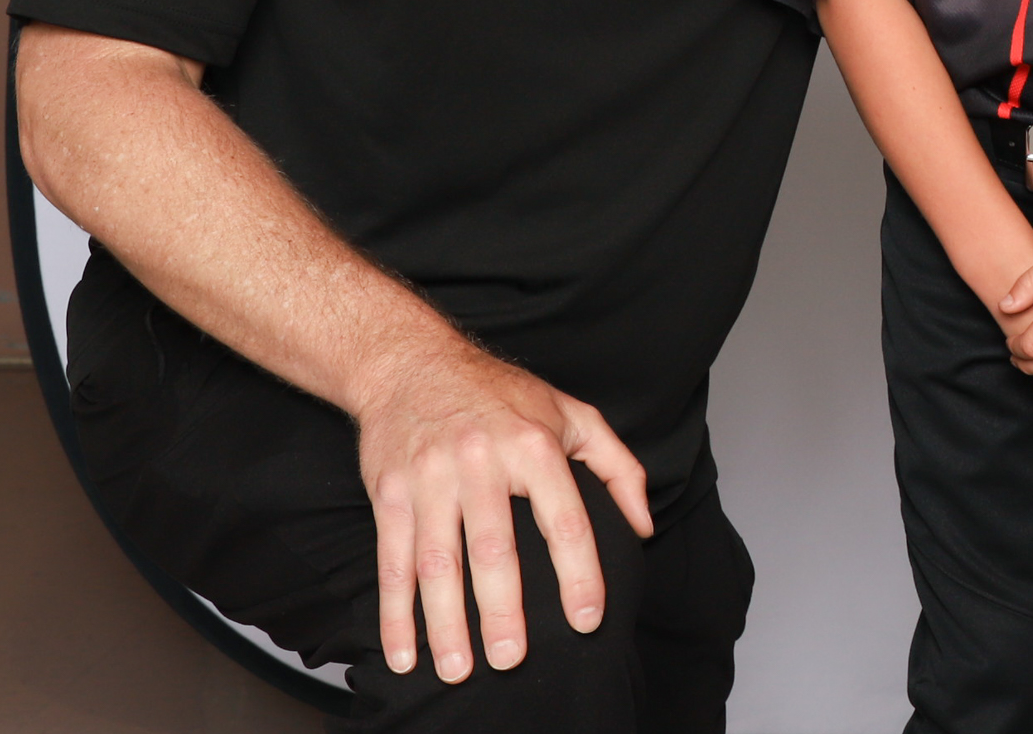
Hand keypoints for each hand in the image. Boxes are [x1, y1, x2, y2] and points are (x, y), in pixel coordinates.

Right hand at [353, 341, 653, 684]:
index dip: (580, 573)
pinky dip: (395, 614)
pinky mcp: (390, 493)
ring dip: (445, 624)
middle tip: (513, 659)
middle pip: (493, 548)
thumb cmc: (498, 393)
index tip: (588, 618)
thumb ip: (617, 467)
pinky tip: (403, 653)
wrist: (410, 362)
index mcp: (533, 445)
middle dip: (502, 611)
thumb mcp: (571, 413)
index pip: (565, 519)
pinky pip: (392, 562)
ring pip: (438, 563)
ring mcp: (431, 478)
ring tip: (459, 670)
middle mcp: (482, 461)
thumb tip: (642, 526)